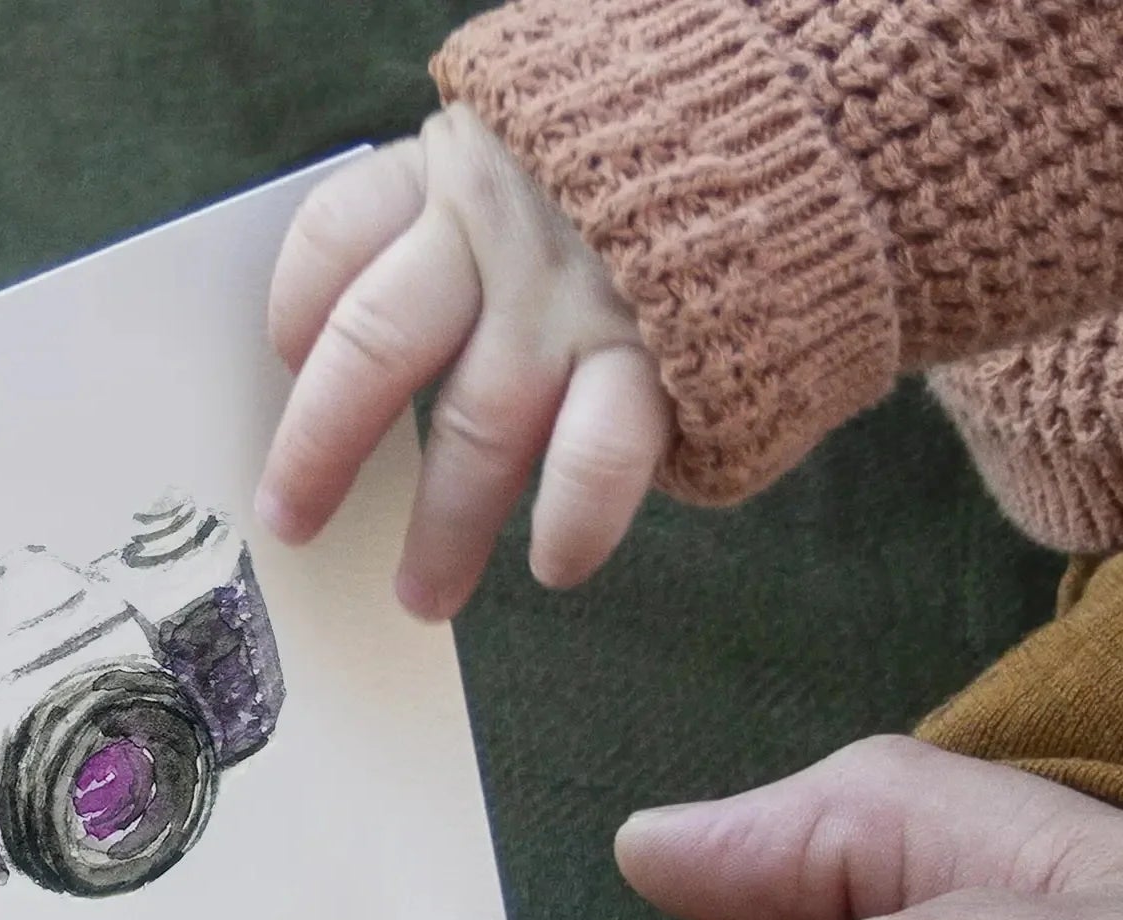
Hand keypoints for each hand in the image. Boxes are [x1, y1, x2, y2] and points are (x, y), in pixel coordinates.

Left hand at [258, 106, 669, 620]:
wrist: (839, 117)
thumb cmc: (667, 152)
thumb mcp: (540, 141)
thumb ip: (464, 216)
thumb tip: (378, 334)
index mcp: (457, 169)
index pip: (335, 236)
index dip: (296, 308)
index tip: (284, 361)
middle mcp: (502, 236)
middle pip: (374, 351)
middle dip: (318, 451)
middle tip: (286, 524)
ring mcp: (582, 301)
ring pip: (478, 428)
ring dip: (444, 527)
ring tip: (423, 596)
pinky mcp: (669, 355)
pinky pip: (598, 455)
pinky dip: (573, 519)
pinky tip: (557, 565)